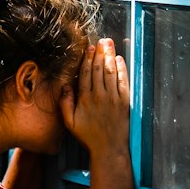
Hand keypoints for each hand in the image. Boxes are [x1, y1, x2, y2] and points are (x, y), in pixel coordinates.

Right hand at [59, 39, 129, 159]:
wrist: (109, 147)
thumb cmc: (88, 136)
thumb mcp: (70, 123)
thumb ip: (65, 104)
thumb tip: (65, 86)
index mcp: (85, 99)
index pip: (86, 74)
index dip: (88, 59)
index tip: (89, 48)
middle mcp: (99, 96)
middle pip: (99, 69)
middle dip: (100, 53)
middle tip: (101, 40)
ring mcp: (113, 98)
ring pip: (110, 72)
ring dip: (110, 56)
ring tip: (109, 44)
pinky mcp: (124, 101)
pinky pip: (123, 81)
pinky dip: (121, 68)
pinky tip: (119, 59)